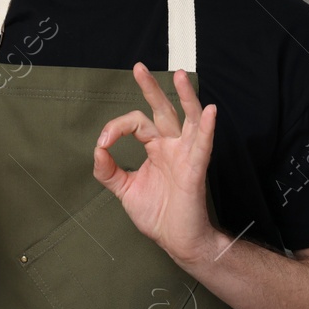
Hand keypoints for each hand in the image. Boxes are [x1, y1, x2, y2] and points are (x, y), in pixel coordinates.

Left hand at [92, 65, 218, 264]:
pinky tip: (210, 112)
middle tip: (139, 67)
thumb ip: (108, 170)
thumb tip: (97, 150)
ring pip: (189, 119)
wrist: (177, 240)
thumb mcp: (125, 189)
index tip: (103, 144)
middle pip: (163, 110)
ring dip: (186, 97)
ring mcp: (186, 156)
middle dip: (152, 88)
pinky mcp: (195, 170)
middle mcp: (172, 146)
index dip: (116, 128)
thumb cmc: (158, 215)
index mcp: (156, 148)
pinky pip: (203, 146)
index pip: (136, 123)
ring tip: (180, 75)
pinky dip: (207, 128)